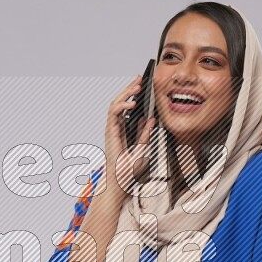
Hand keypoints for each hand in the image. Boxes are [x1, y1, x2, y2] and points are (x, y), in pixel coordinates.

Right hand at [104, 73, 156, 196]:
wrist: (120, 182)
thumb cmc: (128, 170)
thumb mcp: (143, 148)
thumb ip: (145, 133)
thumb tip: (150, 119)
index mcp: (123, 130)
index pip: (127, 108)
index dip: (133, 95)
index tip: (142, 84)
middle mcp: (116, 128)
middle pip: (120, 102)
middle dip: (129, 89)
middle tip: (139, 79)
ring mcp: (112, 129)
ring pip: (115, 105)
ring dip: (125, 94)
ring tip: (136, 87)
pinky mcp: (110, 132)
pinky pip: (113, 115)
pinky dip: (122, 106)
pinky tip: (131, 103)